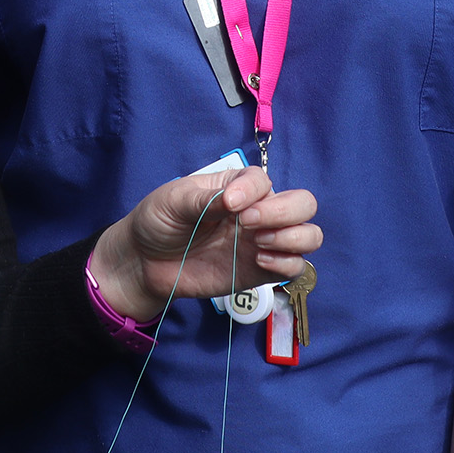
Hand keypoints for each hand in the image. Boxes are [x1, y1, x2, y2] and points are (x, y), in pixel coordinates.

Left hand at [87, 166, 321, 321]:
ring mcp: (262, 242)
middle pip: (303, 203)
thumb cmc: (158, 220)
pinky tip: (260, 262)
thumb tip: (236, 200)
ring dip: (295, 237)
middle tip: (250, 225)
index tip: (229, 205)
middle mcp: (258, 211)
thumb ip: (206, 199)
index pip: (264, 181)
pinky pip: (294, 268)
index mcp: (237, 186)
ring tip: (260, 244)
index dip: (253, 192)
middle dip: (286, 212)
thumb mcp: (174, 200)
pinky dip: (287, 264)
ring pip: (309, 235)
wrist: (144, 263)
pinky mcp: (260, 272)